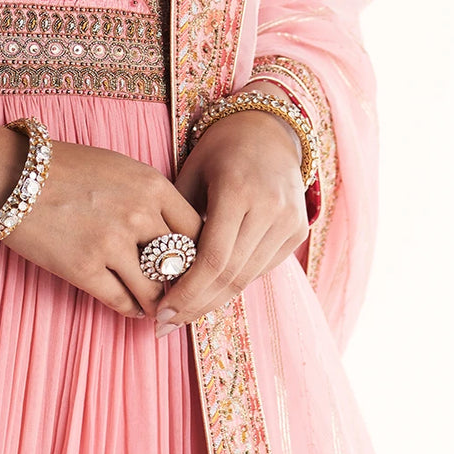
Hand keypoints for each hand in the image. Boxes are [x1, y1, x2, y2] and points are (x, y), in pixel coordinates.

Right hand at [3, 138, 203, 319]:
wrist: (11, 174)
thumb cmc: (66, 169)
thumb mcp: (120, 168)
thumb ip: (152, 197)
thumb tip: (180, 234)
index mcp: (151, 185)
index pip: (198, 230)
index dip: (199, 253)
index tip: (194, 265)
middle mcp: (138, 214)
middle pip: (182, 264)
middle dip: (182, 283)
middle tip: (181, 294)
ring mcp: (111, 243)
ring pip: (155, 291)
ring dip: (157, 302)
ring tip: (157, 305)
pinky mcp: (84, 268)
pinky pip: (122, 302)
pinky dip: (131, 310)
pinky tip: (131, 306)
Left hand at [153, 102, 308, 336]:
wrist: (268, 129)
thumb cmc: (219, 149)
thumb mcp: (191, 173)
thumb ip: (177, 219)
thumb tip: (155, 269)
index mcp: (238, 190)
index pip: (213, 259)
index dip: (187, 292)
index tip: (162, 311)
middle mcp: (269, 208)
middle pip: (231, 275)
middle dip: (196, 305)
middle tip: (165, 324)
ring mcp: (289, 221)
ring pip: (248, 278)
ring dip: (214, 300)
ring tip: (183, 314)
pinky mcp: (298, 230)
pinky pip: (262, 268)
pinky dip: (234, 282)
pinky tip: (209, 292)